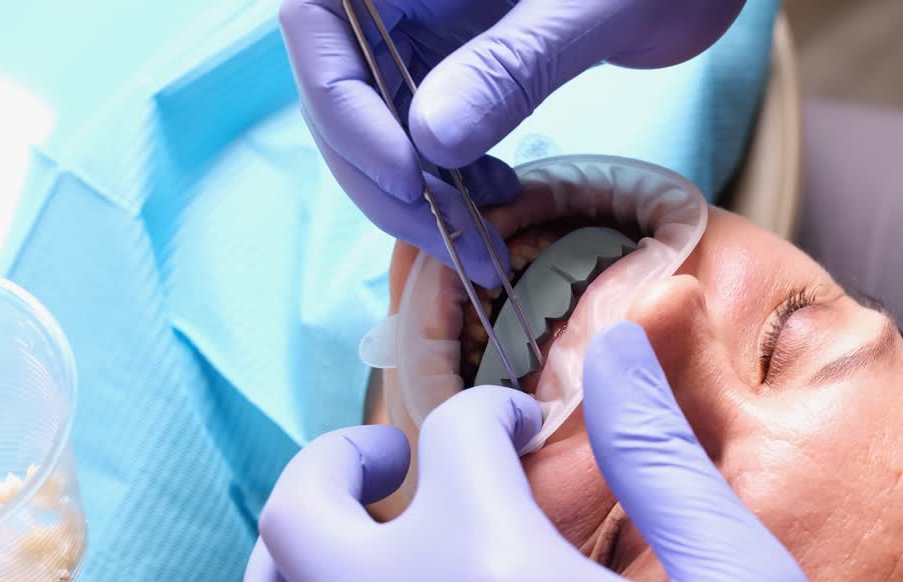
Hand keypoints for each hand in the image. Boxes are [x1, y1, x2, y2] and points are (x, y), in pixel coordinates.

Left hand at [151, 321, 847, 581]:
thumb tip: (620, 342)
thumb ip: (664, 457)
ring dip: (298, 546)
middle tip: (403, 458)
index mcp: (500, 577)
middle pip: (310, 507)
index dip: (493, 415)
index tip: (526, 431)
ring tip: (353, 538)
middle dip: (352, 458)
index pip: (456, 442)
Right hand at [278, 0, 745, 284]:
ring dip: (417, 192)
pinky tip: (496, 200)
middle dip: (385, 173)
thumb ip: (508, 67)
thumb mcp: (587, 9)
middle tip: (451, 239)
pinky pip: (426, 132)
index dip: (343, 108)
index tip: (409, 177)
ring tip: (479, 235)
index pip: (316, 22)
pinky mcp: (460, 64)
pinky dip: (450, 179)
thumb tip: (429, 143)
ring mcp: (426, 28)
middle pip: (340, 88)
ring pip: (379, 122)